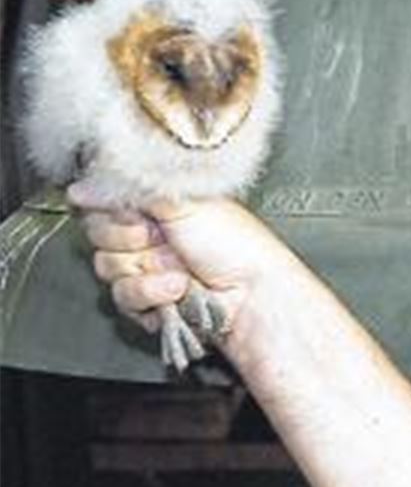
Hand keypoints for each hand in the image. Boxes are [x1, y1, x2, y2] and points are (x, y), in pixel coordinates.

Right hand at [68, 181, 296, 341]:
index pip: (106, 202)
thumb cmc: (234, 243)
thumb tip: (85, 185)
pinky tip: (177, 290)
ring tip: (179, 267)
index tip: (135, 214)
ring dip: (147, 270)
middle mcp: (149, 235)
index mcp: (158, 205)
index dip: (112, 210)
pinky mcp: (148, 301)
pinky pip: (123, 298)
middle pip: (99, 236)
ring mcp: (147, 269)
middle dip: (130, 239)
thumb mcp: (185, 201)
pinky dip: (152, 294)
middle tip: (161, 238)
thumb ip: (134, 189)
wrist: (250, 292)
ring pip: (108, 268)